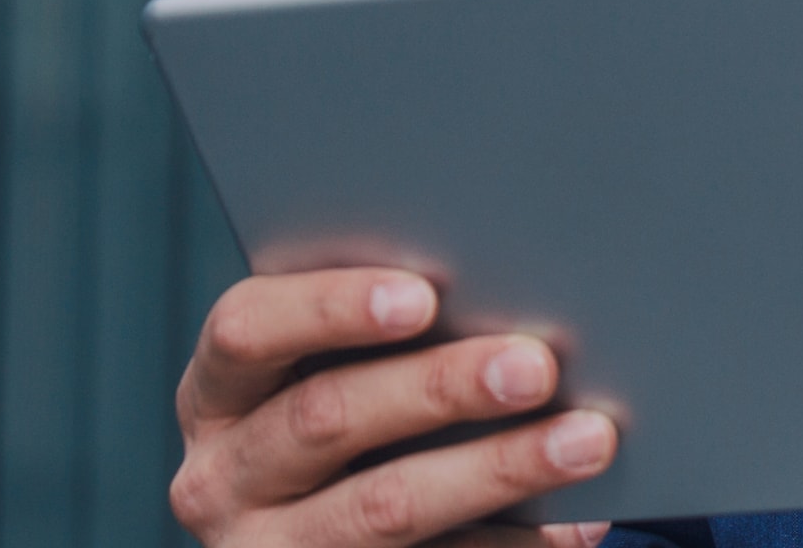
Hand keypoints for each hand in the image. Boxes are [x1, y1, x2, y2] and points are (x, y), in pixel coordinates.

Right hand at [171, 267, 622, 546]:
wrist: (323, 543)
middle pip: (324, 415)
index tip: (423, 296)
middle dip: (438, 386)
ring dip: (496, 469)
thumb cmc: (351, 412)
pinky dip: (514, 541)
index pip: (245, 330)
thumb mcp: (329, 372)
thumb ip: (385, 329)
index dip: (330, 307)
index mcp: (216, 391)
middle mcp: (221, 477)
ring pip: (383, 506)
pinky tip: (579, 521)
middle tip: (536, 364)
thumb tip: (507, 282)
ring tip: (587, 440)